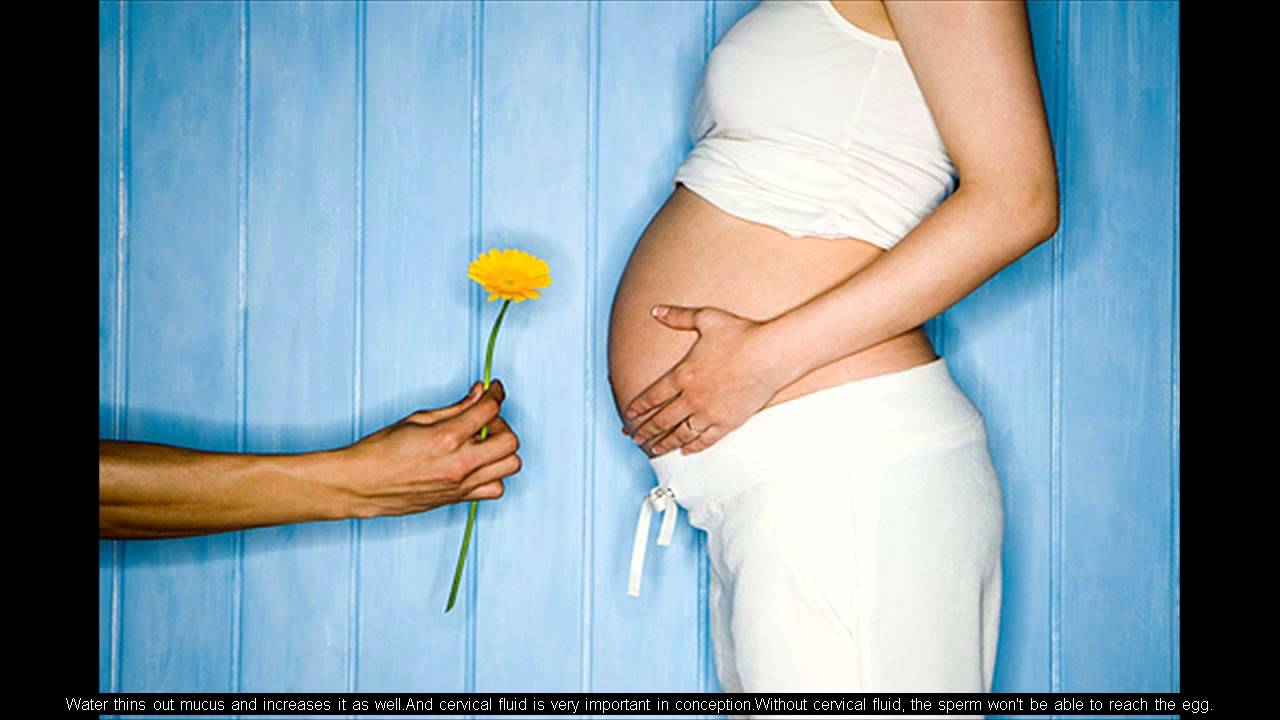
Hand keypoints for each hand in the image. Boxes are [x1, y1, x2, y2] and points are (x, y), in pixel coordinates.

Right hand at [336, 380, 521, 517]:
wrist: (362, 485)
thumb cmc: (381, 451)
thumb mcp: (418, 419)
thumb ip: (455, 408)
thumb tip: (478, 394)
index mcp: (447, 437)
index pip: (490, 409)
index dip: (496, 393)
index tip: (493, 389)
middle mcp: (459, 463)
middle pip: (510, 440)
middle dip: (501, 424)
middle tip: (484, 420)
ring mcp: (461, 484)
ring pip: (510, 465)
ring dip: (502, 450)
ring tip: (482, 444)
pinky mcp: (458, 498)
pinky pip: (496, 489)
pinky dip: (495, 475)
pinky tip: (478, 465)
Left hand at [622, 306, 784, 456]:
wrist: (771, 354)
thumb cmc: (741, 334)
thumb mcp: (706, 319)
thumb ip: (678, 317)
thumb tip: (657, 310)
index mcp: (683, 374)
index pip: (653, 396)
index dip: (638, 407)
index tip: (629, 415)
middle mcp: (692, 397)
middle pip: (661, 420)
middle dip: (645, 430)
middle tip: (634, 437)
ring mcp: (709, 413)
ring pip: (680, 434)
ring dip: (663, 443)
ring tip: (652, 450)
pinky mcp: (728, 422)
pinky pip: (705, 440)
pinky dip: (693, 447)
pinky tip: (685, 451)